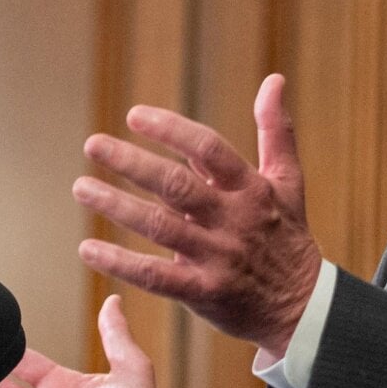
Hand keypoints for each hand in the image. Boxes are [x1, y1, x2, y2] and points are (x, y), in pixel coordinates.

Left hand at [75, 73, 321, 356]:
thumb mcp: (289, 182)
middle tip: (93, 145)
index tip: (133, 116)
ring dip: (116, 206)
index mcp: (252, 189)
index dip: (171, 129)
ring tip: (82, 188)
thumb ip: (276, 130)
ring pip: (159, 227)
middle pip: (176, 186)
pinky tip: (88, 248)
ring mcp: (218, 257)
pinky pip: (155, 276)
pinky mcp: (204, 293)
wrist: (304, 307)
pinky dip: (120, 262)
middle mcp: (234, 220)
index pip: (208, 149)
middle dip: (132, 163)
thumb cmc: (288, 236)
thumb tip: (274, 79)